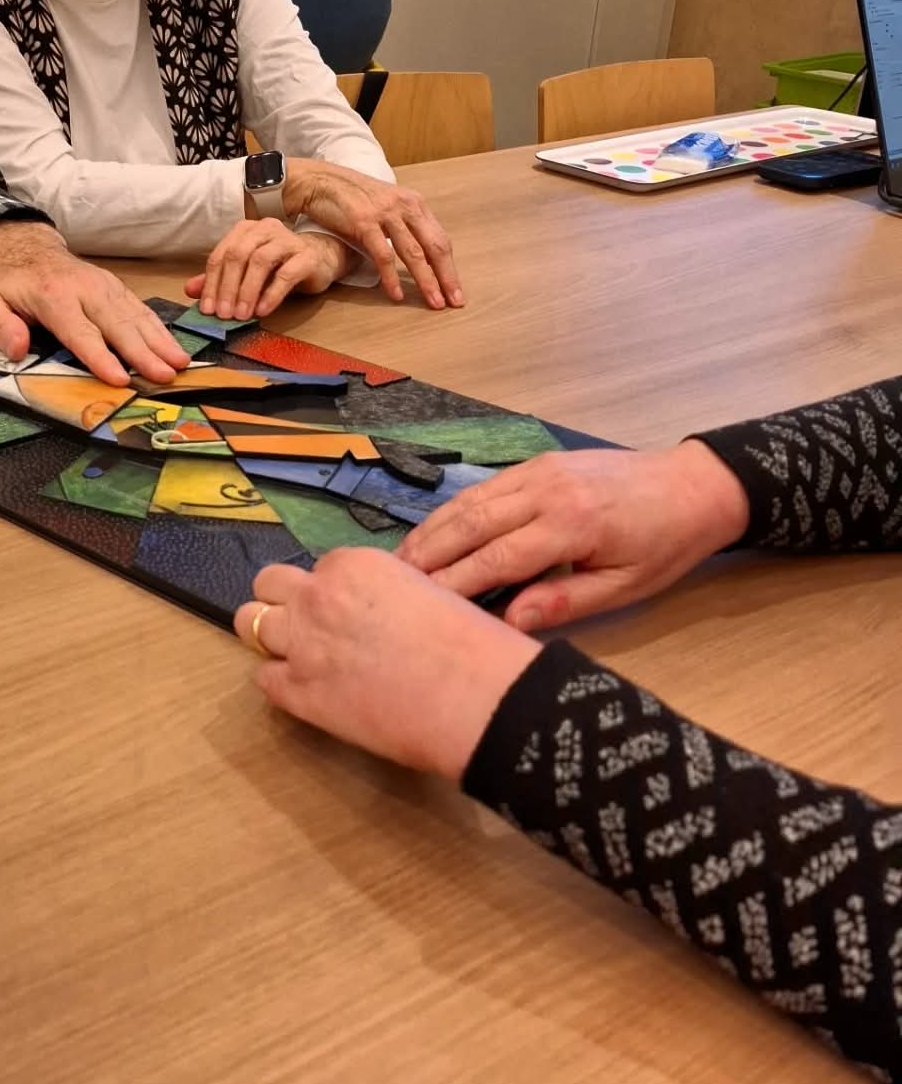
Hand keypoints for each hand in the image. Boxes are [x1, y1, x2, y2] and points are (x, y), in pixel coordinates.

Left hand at [0, 221, 189, 384]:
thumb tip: (19, 350)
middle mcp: (86, 289)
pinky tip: (174, 347)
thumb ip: (0, 325)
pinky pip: (141, 309)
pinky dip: (159, 329)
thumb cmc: (12, 282)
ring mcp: (105, 286)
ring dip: (160, 341)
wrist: (29, 247)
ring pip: (136, 316)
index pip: (81, 332)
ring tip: (180, 364)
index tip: (120, 378)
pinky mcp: (116, 288)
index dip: (101, 357)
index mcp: (54, 297)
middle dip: (143, 352)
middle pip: (118, 325)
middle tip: (165, 375)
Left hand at [183, 220, 353, 320]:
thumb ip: (220, 278)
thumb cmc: (280, 265)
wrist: (320, 259)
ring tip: (242, 315)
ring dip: (247, 291)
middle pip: (238, 255)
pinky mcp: (307, 256)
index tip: (207, 310)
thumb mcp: (247, 272)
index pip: (222, 255)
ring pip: (260, 261)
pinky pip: (286, 273)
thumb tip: (190, 290)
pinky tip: (262, 311)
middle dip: (227, 287)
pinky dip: (271, 294)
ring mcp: (287, 240)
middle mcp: (265, 229)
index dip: (211, 283)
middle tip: (223, 315)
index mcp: (246, 231)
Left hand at [234, 549, 538, 781]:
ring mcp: (301, 644)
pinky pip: (263, 678)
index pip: (321, 568)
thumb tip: (378, 610)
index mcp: (353, 565)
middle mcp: (318, 596)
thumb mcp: (427, 591)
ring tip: (299, 655)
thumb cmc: (471, 645)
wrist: (477, 697)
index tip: (349, 612)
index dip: (333, 591)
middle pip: (269, 583)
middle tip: (309, 626)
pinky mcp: (297, 693)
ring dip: (271, 636)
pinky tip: (308, 691)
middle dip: (284, 601)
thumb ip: (387, 593)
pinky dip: (280, 682)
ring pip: (250, 622)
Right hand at [278, 159, 462, 308]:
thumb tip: (420, 256)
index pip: (440, 240)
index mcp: (415, 204)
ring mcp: (386, 214)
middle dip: (446, 277)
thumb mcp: (388, 206)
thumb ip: (405, 226)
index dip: (450, 267)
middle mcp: (406, 207)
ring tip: (434, 303)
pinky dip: (391, 277)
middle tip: (455, 302)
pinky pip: (383, 255)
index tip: (455, 290)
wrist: (323, 181)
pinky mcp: (364, 222)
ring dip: (426, 281)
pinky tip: (396, 295)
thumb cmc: (354, 197)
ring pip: (414, 253)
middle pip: (434, 247)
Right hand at [398, 441, 751, 631]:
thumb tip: (509, 621)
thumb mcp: (625, 587)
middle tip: (391, 583)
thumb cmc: (663, 545)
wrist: (692, 486)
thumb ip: (565, 601)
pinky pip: (485, 488)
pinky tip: (434, 532)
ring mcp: (539, 470)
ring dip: (432, 530)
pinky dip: (453, 510)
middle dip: (429, 553)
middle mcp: (547, 490)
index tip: (421, 606)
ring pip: (471, 500)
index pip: (498, 558)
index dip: (456, 583)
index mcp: (572, 525)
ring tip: (401, 561)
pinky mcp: (537, 462)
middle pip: (472, 523)